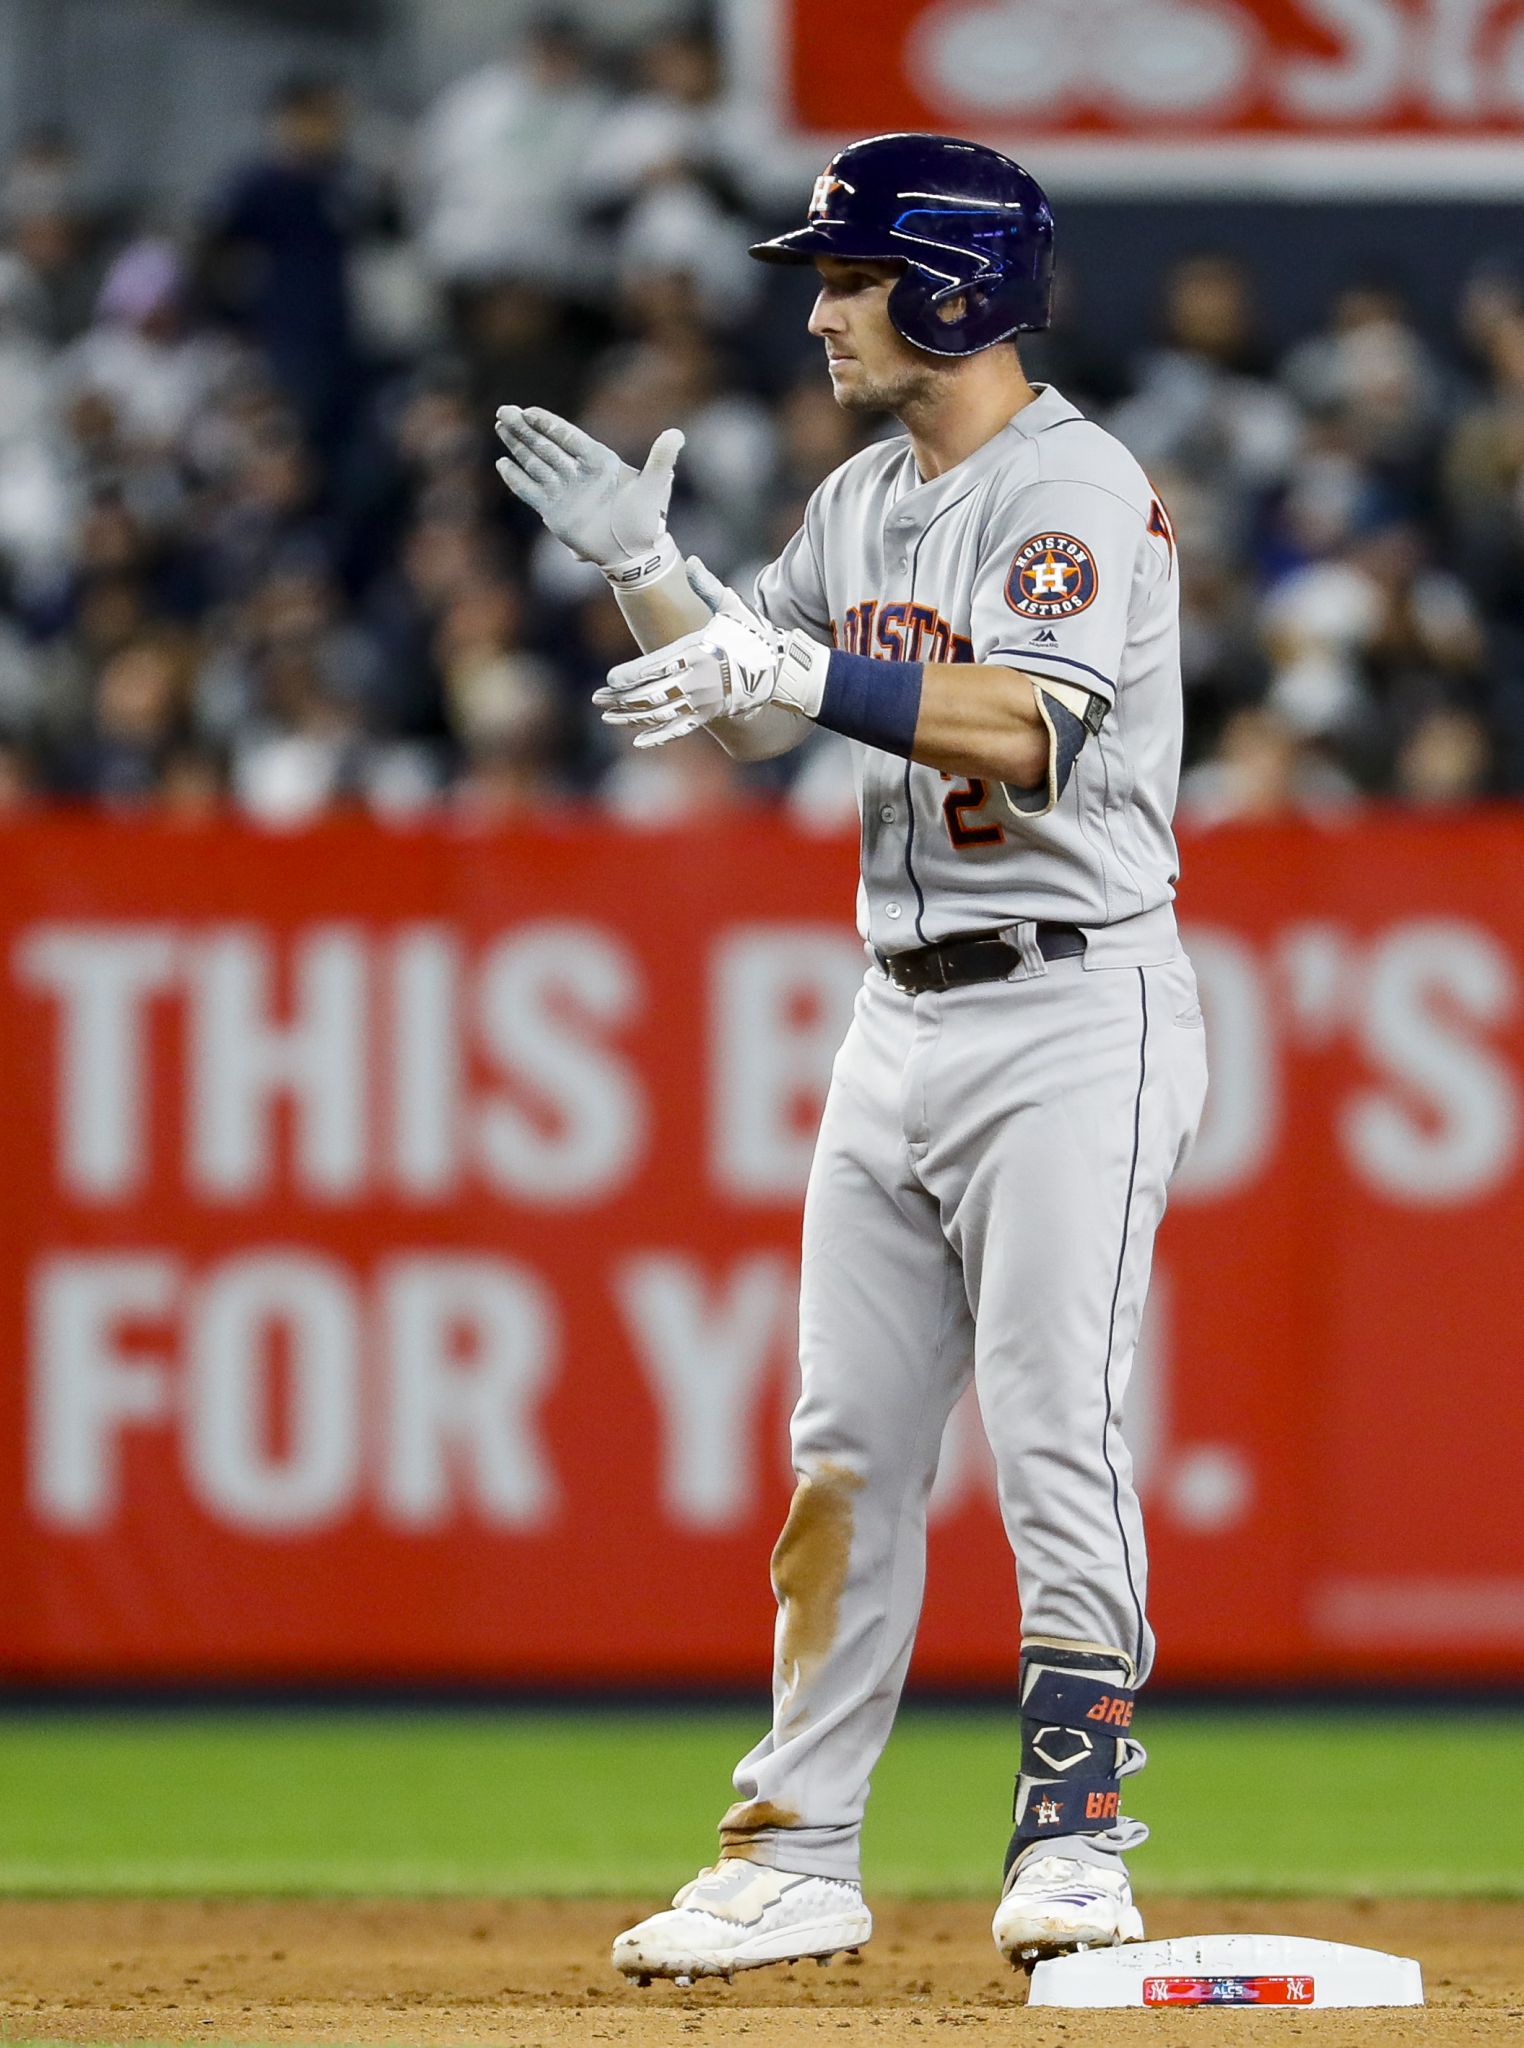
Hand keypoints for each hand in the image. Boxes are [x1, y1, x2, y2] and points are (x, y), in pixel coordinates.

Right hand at [494, 405, 683, 574]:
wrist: (635, 553)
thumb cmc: (647, 519)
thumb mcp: (655, 486)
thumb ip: (662, 459)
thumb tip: (678, 434)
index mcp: (599, 462)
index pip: (568, 437)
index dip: (548, 424)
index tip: (528, 411)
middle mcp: (579, 473)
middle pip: (545, 445)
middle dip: (524, 428)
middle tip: (503, 410)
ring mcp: (565, 492)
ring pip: (535, 462)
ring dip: (517, 445)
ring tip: (500, 425)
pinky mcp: (555, 512)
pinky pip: (531, 492)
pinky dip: (517, 479)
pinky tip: (503, 464)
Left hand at [594, 591, 829, 747]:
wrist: (780, 670)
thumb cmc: (753, 637)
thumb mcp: (732, 608)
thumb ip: (708, 586)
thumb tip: (692, 560)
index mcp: (695, 653)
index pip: (653, 668)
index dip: (629, 677)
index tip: (610, 681)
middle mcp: (695, 680)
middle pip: (650, 694)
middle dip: (620, 699)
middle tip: (597, 700)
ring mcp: (702, 701)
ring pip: (659, 714)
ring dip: (631, 718)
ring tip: (608, 718)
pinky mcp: (708, 716)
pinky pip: (679, 730)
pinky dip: (658, 737)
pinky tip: (638, 742)